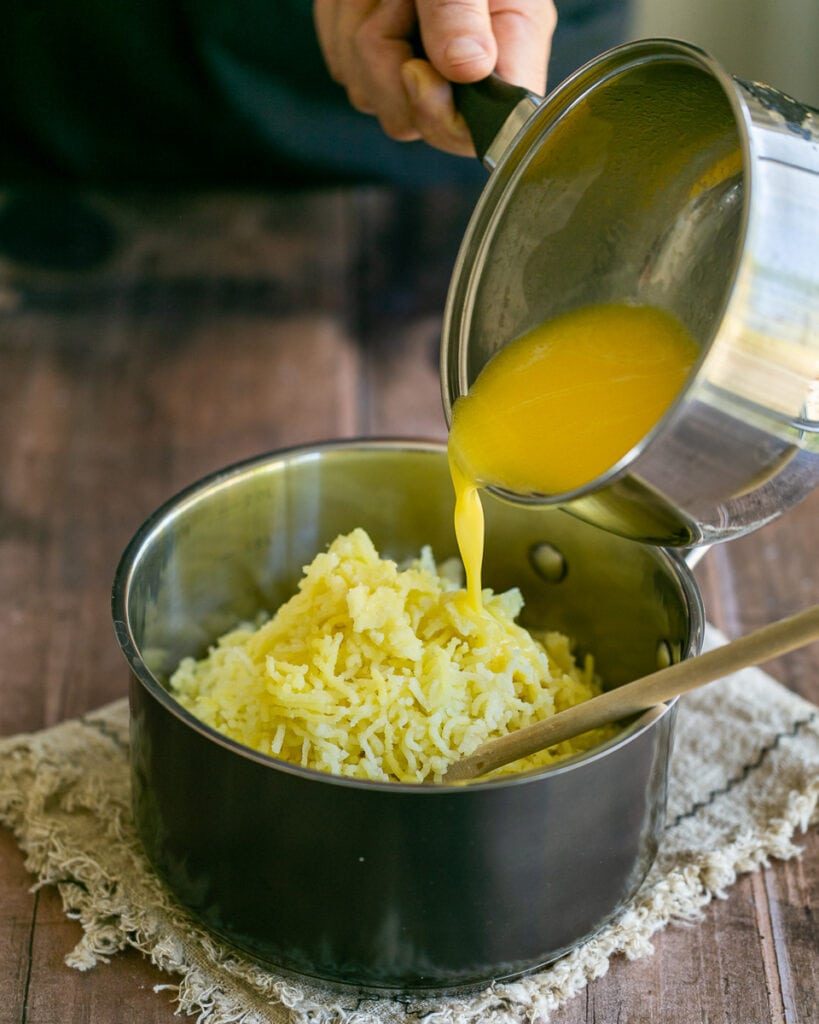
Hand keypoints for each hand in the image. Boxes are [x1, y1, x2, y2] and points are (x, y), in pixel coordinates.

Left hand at [313, 0, 556, 155]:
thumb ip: (463, 7)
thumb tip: (467, 67)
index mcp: (508, 52)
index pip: (482, 133)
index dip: (442, 118)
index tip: (416, 68)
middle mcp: (463, 74)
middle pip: (410, 121)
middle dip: (386, 63)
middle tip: (399, 0)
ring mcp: (416, 70)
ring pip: (368, 94)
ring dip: (360, 31)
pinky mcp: (375, 60)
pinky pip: (344, 65)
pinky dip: (343, 22)